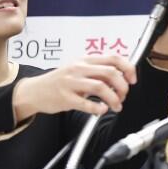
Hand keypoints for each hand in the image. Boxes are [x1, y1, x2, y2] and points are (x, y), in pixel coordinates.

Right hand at [12, 55, 135, 121]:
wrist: (34, 91)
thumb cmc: (59, 81)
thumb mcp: (79, 69)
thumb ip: (98, 71)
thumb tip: (122, 75)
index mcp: (85, 60)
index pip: (114, 58)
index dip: (128, 68)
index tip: (132, 80)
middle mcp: (79, 69)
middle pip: (110, 73)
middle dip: (123, 86)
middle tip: (123, 96)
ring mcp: (71, 83)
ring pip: (100, 87)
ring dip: (114, 98)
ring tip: (116, 106)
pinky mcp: (65, 98)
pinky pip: (85, 103)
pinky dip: (98, 108)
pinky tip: (102, 110)